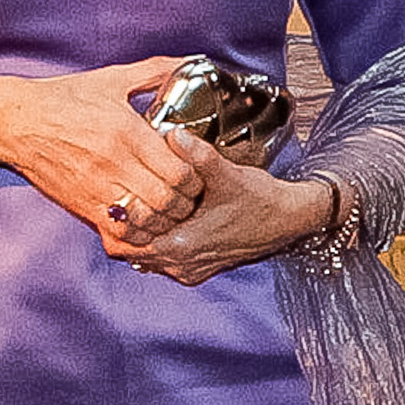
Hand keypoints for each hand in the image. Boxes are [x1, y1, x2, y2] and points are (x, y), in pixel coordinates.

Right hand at [0, 56, 201, 236]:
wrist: (16, 121)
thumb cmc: (64, 98)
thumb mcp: (112, 79)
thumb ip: (155, 71)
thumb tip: (189, 60)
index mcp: (129, 131)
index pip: (180, 169)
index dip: (196, 179)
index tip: (195, 175)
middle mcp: (116, 162)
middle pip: (169, 200)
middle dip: (185, 204)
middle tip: (187, 198)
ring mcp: (97, 188)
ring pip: (146, 220)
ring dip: (164, 221)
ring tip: (167, 213)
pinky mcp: (81, 205)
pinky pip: (118, 231)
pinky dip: (136, 234)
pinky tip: (140, 224)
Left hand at [111, 144, 337, 285]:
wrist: (289, 219)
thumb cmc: (260, 200)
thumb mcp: (226, 174)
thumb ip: (196, 155)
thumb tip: (172, 134)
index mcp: (180, 246)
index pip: (123, 243)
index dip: (115, 219)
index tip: (115, 194)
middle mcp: (180, 264)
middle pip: (130, 250)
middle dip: (125, 225)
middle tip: (124, 194)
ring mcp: (189, 269)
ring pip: (146, 256)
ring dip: (141, 234)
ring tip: (142, 204)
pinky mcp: (199, 268)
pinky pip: (164, 260)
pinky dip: (158, 242)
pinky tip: (164, 219)